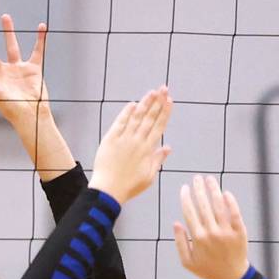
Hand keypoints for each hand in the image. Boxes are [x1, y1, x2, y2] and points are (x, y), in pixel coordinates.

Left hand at [0, 15, 48, 126]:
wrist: (31, 115)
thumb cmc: (12, 109)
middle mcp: (2, 71)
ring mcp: (17, 68)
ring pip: (12, 46)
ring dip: (9, 32)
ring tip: (5, 16)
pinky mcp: (32, 68)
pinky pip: (37, 51)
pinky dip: (41, 39)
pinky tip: (42, 26)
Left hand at [89, 86, 172, 203]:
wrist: (108, 190)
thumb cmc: (129, 186)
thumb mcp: (149, 176)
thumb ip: (158, 159)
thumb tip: (168, 147)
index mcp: (148, 150)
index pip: (159, 126)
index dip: (165, 112)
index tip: (170, 100)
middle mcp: (137, 141)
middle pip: (150, 118)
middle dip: (158, 102)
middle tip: (164, 88)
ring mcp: (123, 139)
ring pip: (136, 117)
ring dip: (145, 103)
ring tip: (152, 92)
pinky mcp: (110, 139)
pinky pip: (120, 123)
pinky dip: (126, 112)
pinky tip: (133, 103)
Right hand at [174, 176, 249, 278]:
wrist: (232, 277)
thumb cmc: (207, 269)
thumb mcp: (187, 261)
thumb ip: (180, 242)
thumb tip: (176, 223)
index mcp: (198, 238)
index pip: (189, 212)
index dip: (186, 198)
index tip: (184, 188)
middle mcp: (212, 232)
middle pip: (203, 205)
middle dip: (198, 189)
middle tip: (196, 178)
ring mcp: (227, 231)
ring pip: (219, 206)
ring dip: (213, 190)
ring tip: (209, 179)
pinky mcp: (239, 231)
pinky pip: (234, 213)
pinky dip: (230, 202)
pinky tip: (225, 192)